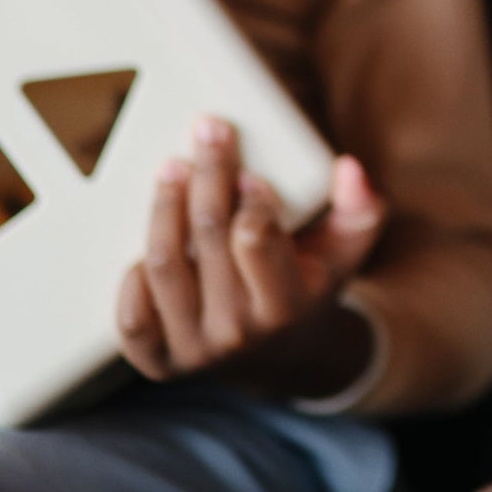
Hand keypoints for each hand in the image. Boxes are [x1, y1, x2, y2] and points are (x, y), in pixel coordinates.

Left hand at [116, 115, 387, 389]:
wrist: (280, 352)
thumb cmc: (307, 284)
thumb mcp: (345, 252)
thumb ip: (360, 209)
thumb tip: (349, 167)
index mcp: (286, 305)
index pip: (256, 239)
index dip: (250, 200)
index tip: (249, 173)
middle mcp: (239, 332)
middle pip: (208, 239)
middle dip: (206, 176)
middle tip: (207, 131)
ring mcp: (195, 349)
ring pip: (165, 267)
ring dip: (163, 208)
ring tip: (171, 168)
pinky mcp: (158, 360)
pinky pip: (131, 319)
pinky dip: (130, 280)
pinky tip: (141, 246)